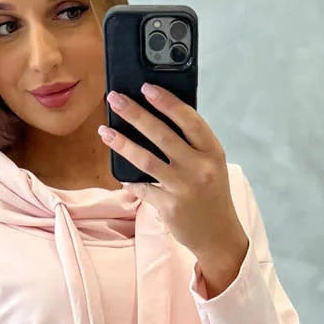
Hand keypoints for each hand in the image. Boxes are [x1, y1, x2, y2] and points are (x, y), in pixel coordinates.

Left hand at [99, 84, 248, 280]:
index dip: (167, 102)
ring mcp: (183, 188)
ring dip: (122, 143)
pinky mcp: (169, 207)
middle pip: (162, 134)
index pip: (189, 120)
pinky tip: (121, 175)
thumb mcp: (212, 165)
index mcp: (213, 152)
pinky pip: (142, 188)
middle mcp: (199, 168)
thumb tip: (158, 118)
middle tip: (115, 99)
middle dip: (135, 114)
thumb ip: (192, 145)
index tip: (147, 88)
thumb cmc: (212, 195)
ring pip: (146, 160)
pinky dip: (130, 181)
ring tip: (105, 131)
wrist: (219, 236)